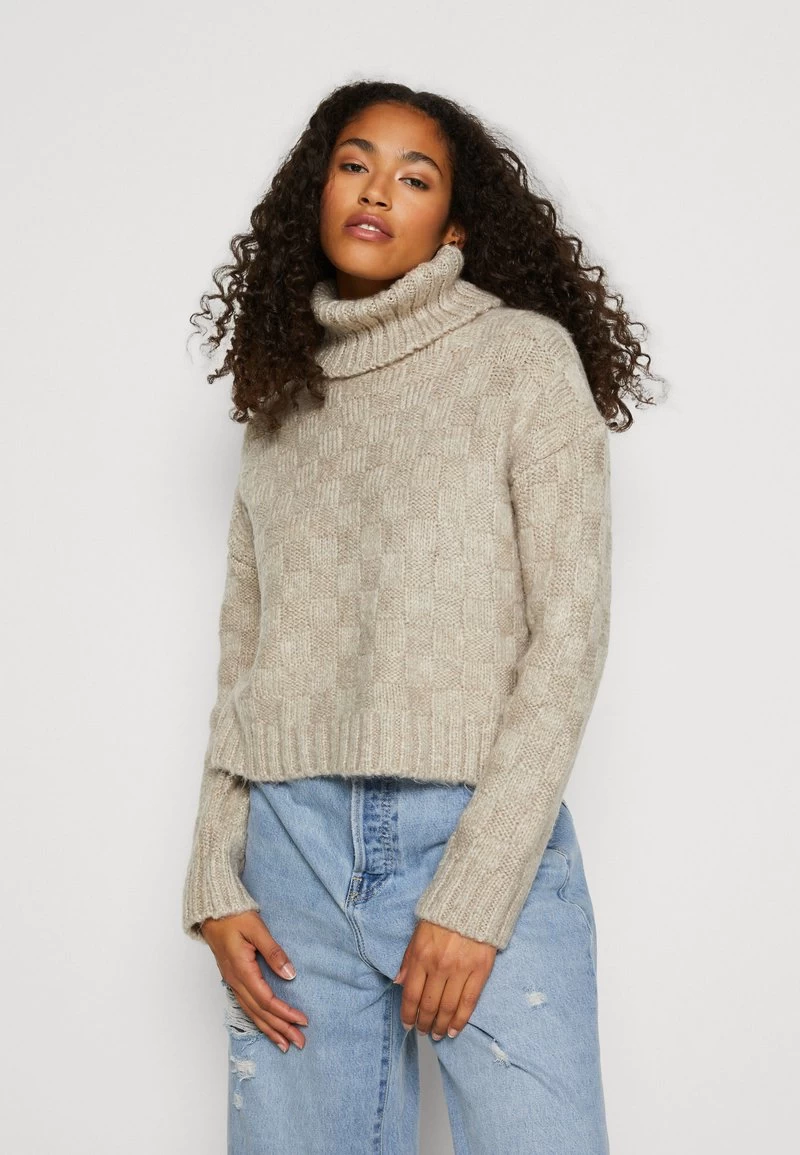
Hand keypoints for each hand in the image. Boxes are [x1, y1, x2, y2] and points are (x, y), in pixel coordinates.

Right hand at [200, 910, 308, 1052]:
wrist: (212, 912)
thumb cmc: (235, 917)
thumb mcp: (257, 929)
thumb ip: (274, 952)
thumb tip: (290, 974)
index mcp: (242, 971)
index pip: (266, 1000)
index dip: (285, 1013)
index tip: (302, 1021)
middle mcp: (235, 981)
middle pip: (260, 1012)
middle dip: (280, 1029)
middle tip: (300, 1042)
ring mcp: (232, 982)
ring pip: (252, 1013)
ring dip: (269, 1029)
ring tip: (285, 1044)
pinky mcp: (233, 979)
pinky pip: (246, 1006)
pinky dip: (258, 1020)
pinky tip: (266, 1026)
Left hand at [393, 919, 496, 1040]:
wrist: (474, 899)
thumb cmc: (443, 915)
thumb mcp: (418, 933)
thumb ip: (408, 959)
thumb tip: (398, 983)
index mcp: (421, 955)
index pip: (411, 994)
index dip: (408, 1014)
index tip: (407, 1024)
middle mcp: (439, 966)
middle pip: (429, 1005)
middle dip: (424, 1023)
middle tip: (423, 1032)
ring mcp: (461, 969)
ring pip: (448, 1008)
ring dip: (441, 1026)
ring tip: (438, 1035)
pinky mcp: (480, 971)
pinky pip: (468, 1002)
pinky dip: (460, 1020)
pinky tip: (455, 1030)